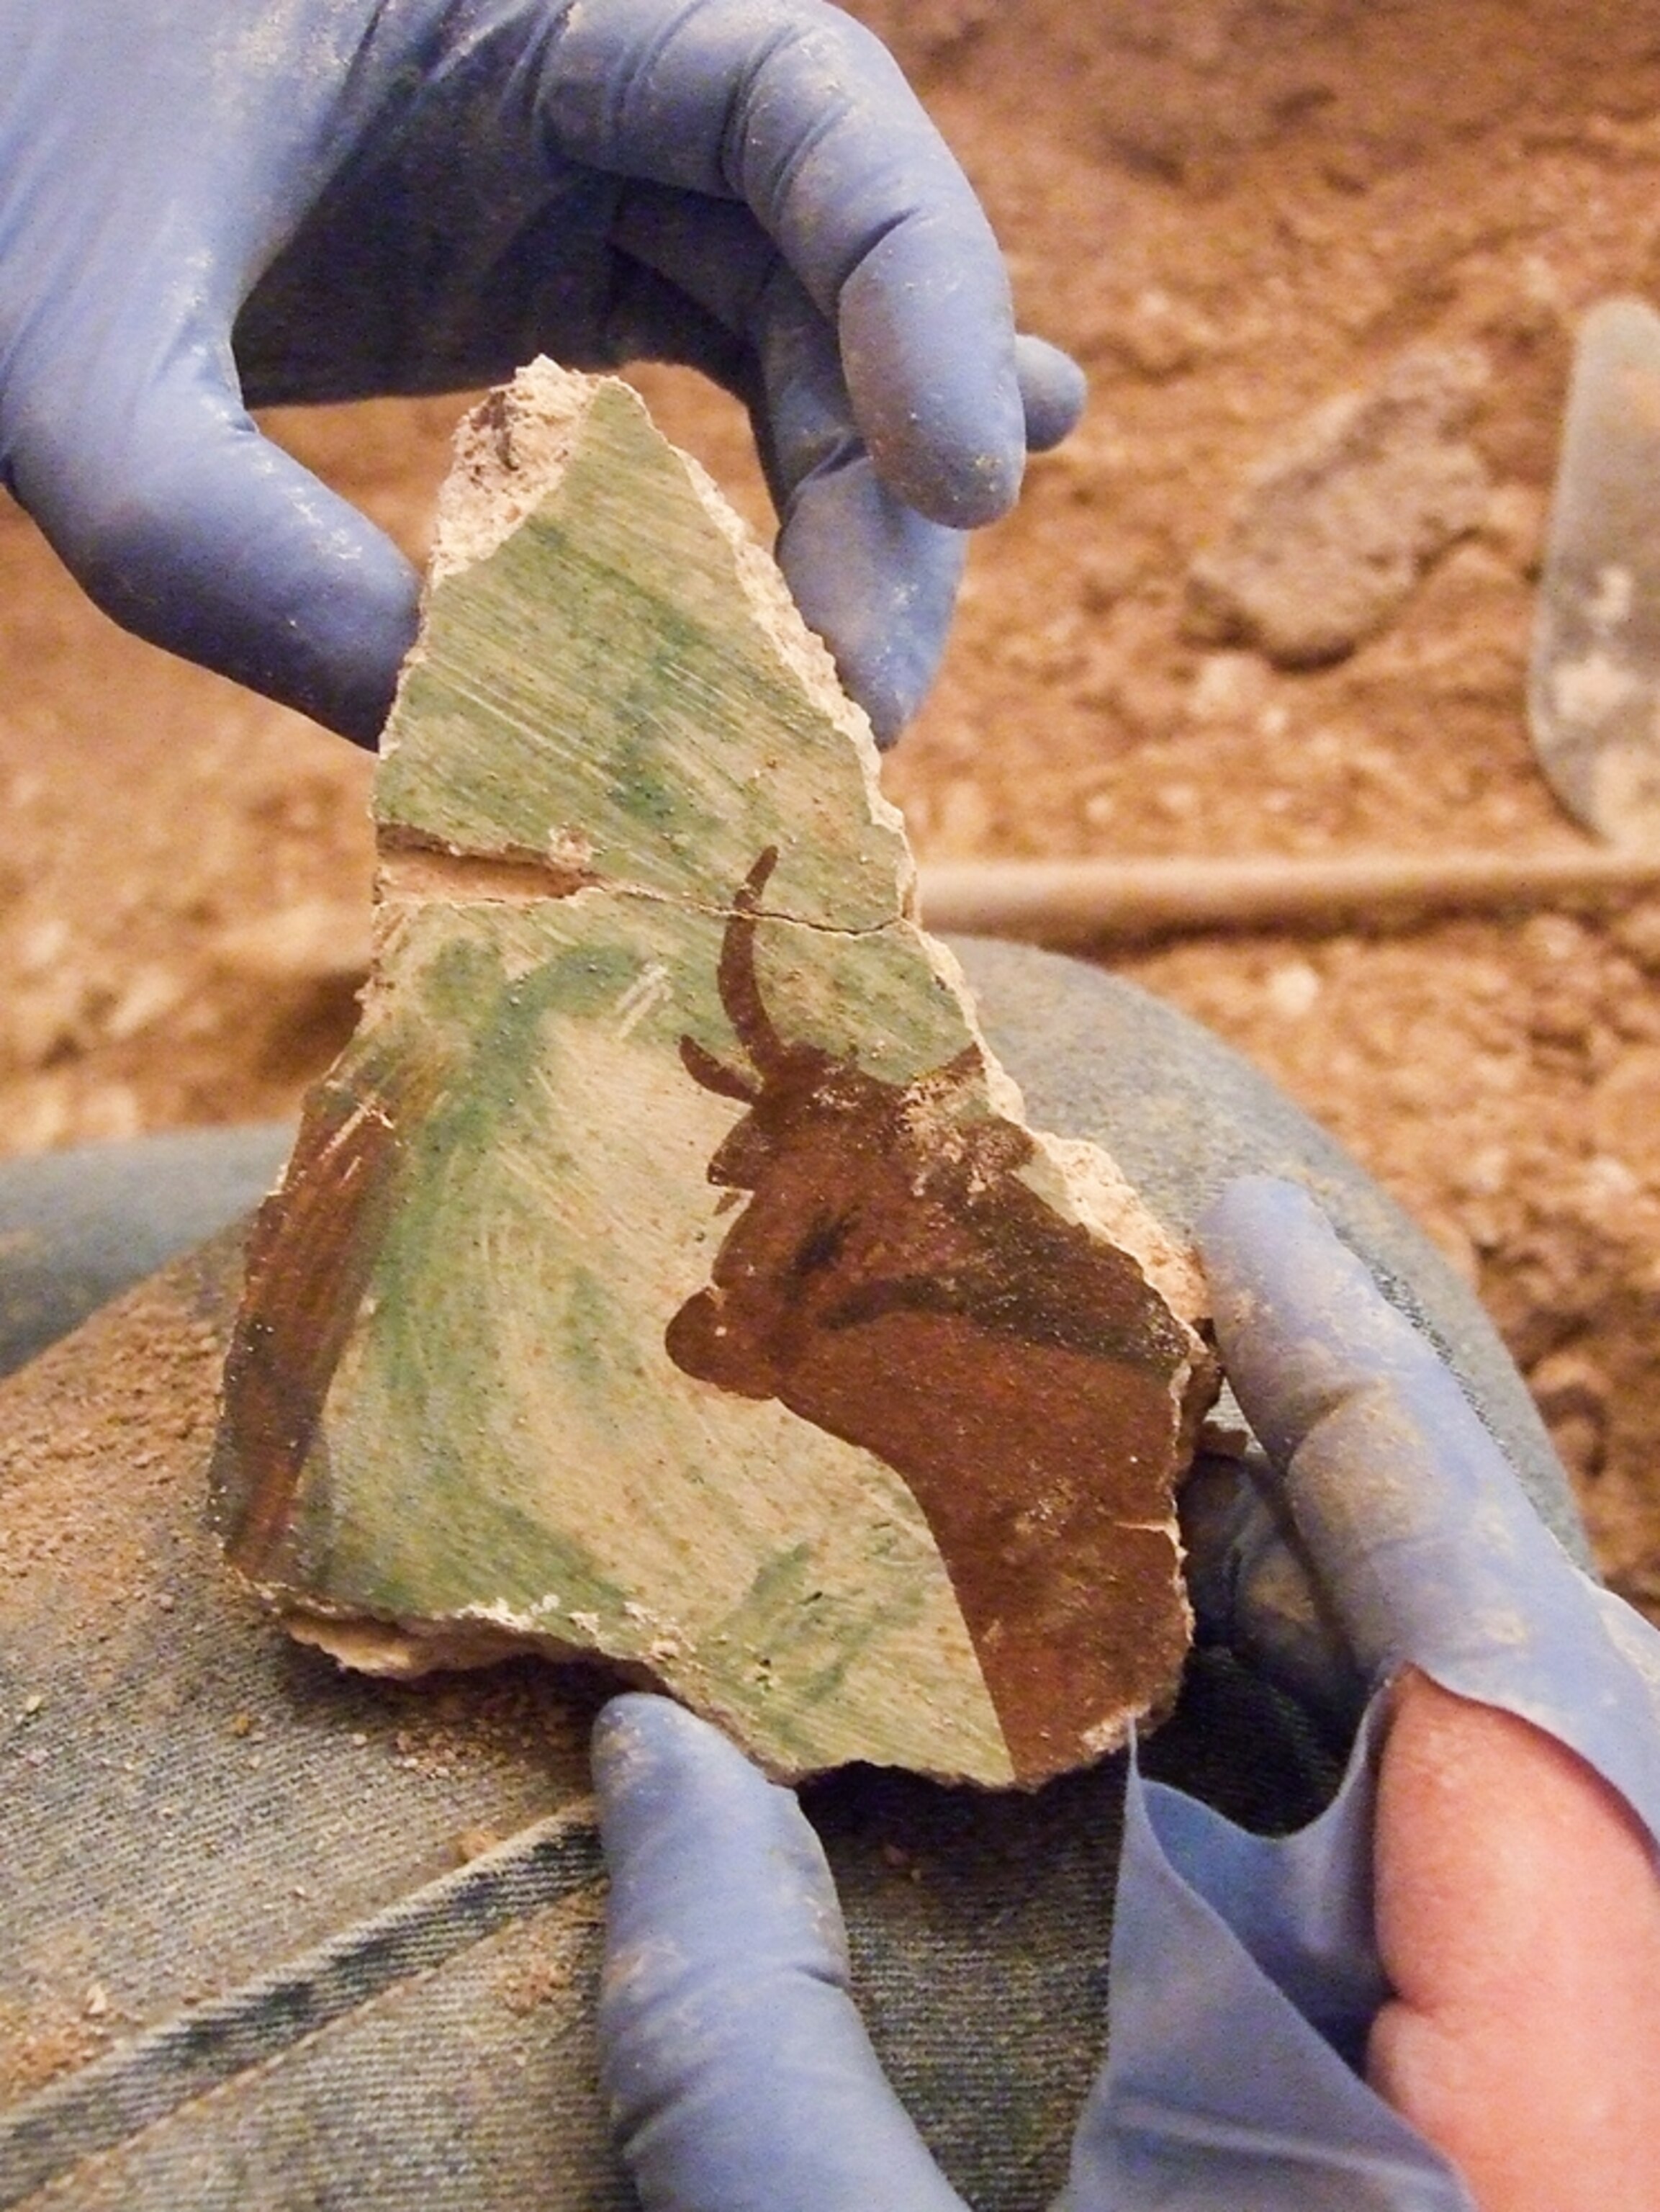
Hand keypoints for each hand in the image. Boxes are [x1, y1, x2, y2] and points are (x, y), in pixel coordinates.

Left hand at [0, 0, 1081, 744]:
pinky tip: (858, 584)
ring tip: (861, 698)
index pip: (807, 104)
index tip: (977, 487)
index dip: (926, 286)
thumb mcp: (69, 358)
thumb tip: (448, 749)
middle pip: (831, 262)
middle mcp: (585, 70)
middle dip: (881, 486)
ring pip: (793, 345)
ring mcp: (571, 180)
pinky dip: (784, 502)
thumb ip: (226, 548)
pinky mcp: (541, 288)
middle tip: (865, 707)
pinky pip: (711, 388)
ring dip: (846, 529)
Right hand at [591, 1179, 1659, 2211]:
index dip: (1369, 1405)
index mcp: (1551, 2126)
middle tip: (1116, 1351)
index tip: (1241, 1223)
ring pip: (1498, 1766)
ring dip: (1305, 1608)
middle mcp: (1610, 2092)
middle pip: (1515, 1681)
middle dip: (1309, 1483)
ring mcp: (1579, 2109)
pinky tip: (1171, 1690)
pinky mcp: (1532, 2143)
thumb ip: (756, 2062)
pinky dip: (1329, 1746)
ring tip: (1115, 1486)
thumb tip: (658, 1758)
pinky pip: (1476, 1873)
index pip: (1510, 1665)